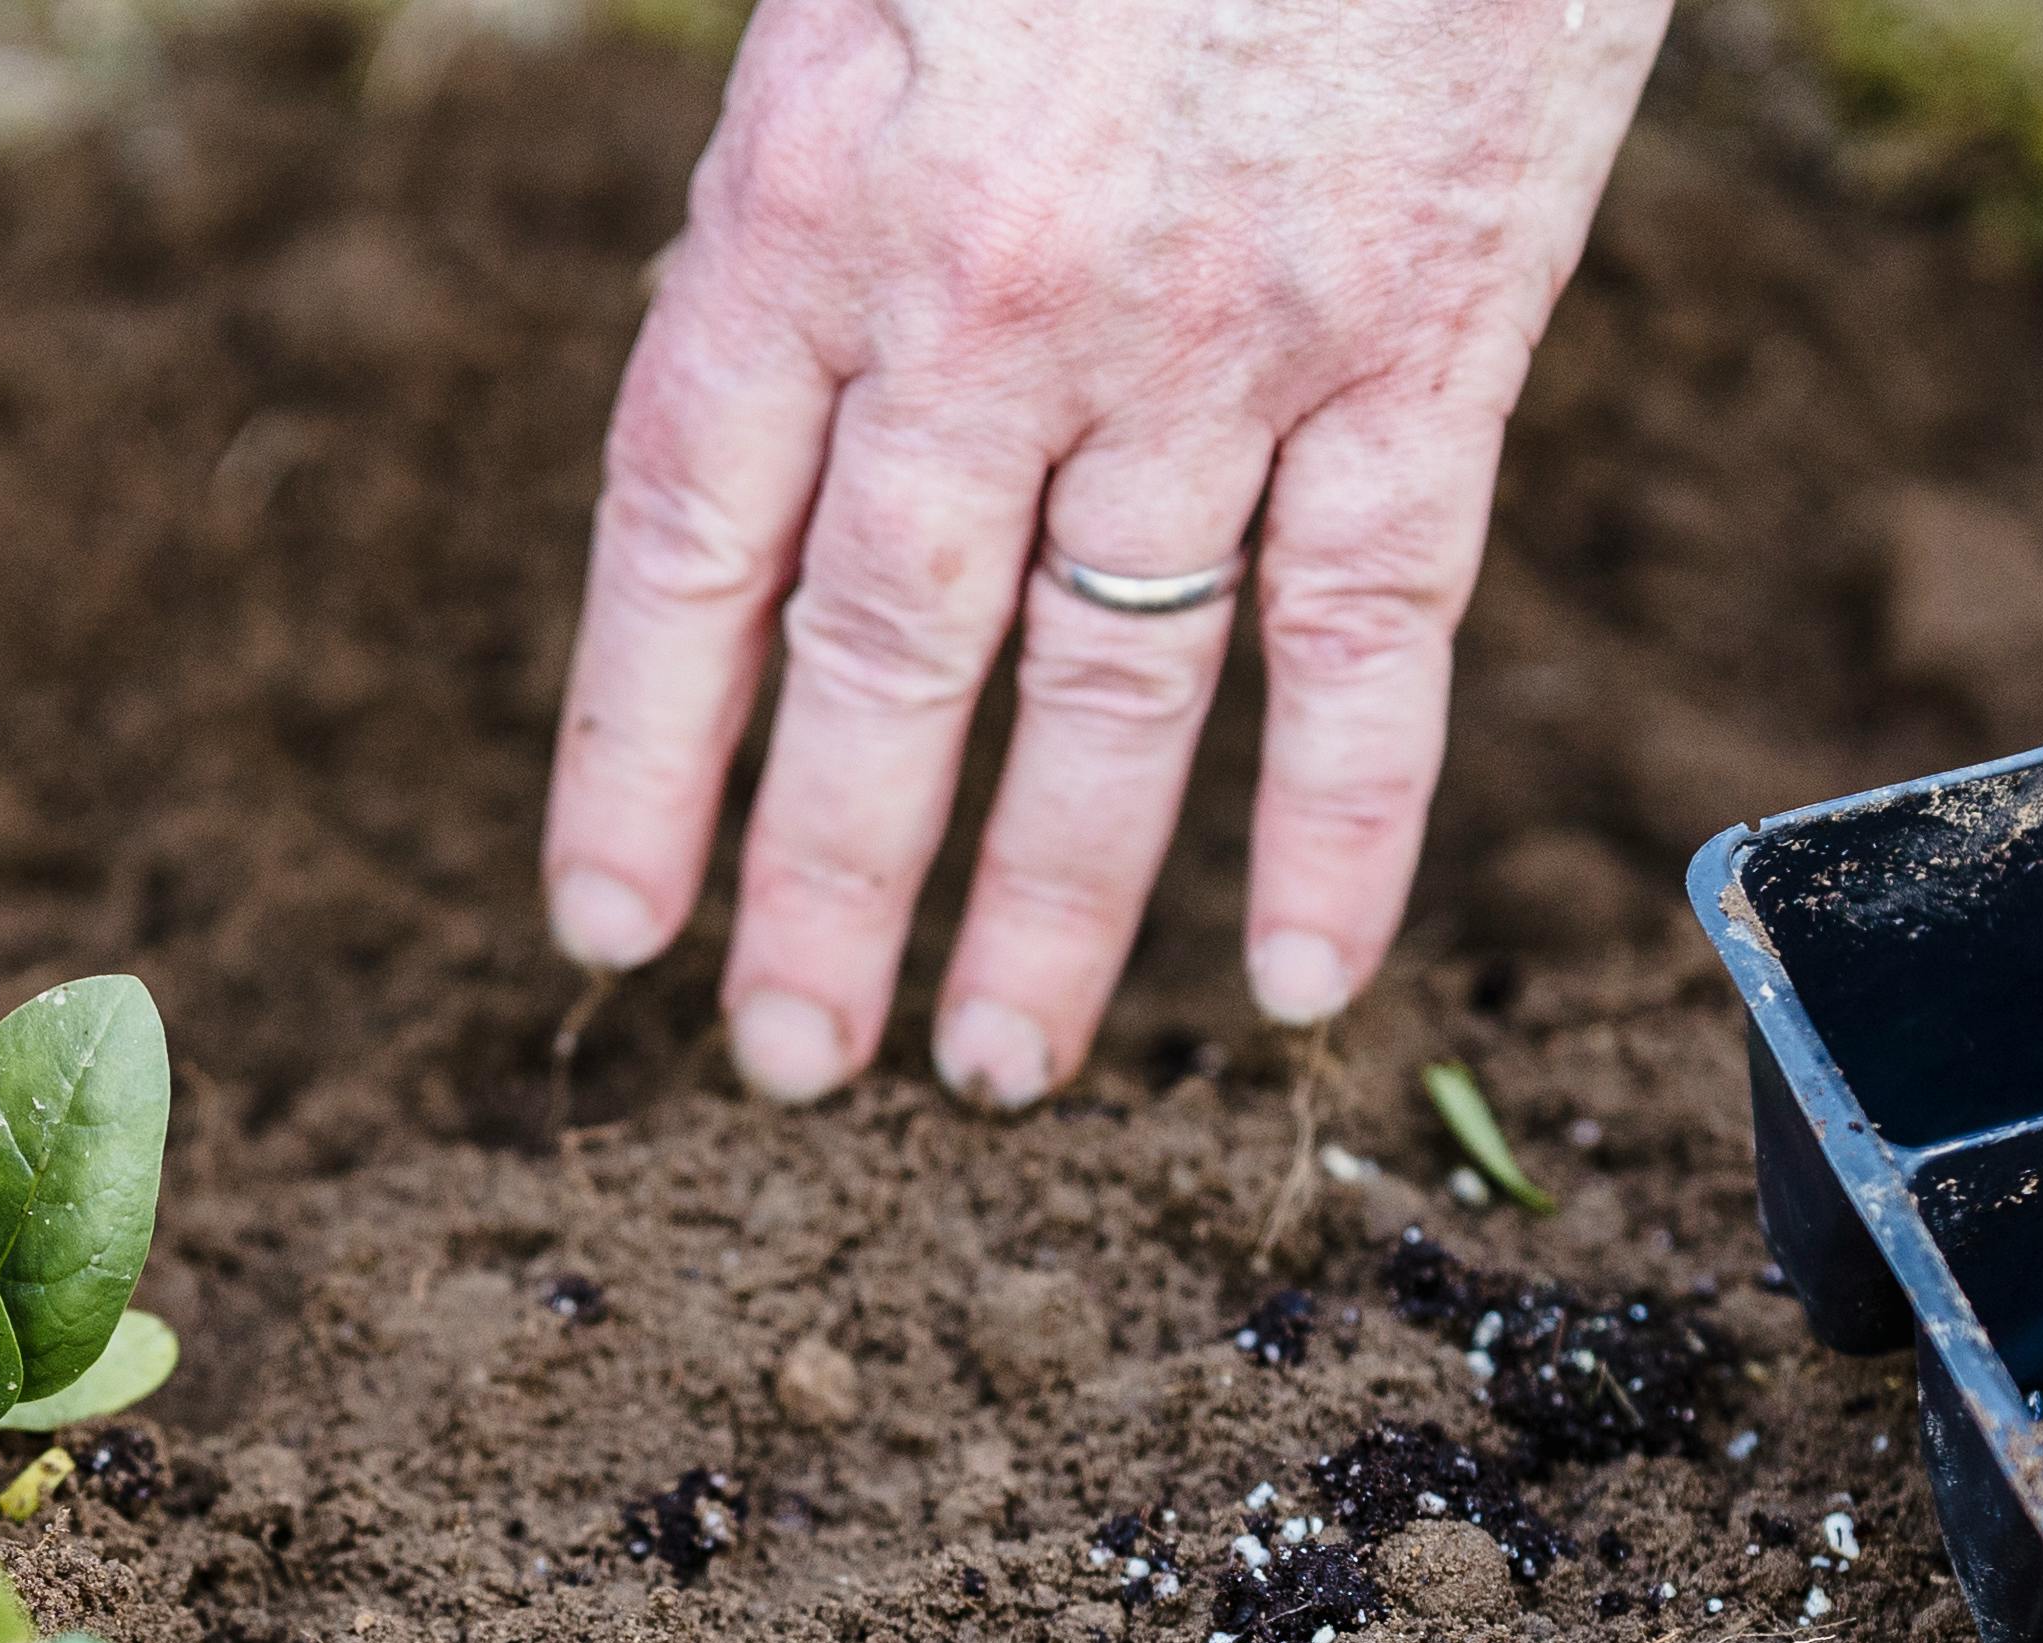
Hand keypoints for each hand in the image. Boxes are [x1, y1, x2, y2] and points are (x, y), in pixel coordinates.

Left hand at [540, 0, 1668, 1110]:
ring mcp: (1227, 338)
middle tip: (785, 1064)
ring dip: (1050, 909)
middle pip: (880, 662)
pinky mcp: (1433, 338)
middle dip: (825, 887)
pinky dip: (1346, 820)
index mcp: (821, 179)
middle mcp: (1001, 298)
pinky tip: (1307, 980)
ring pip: (1112, 691)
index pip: (686, 532)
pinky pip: (1378, 630)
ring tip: (994, 1070)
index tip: (609, 922)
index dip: (641, 750)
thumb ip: (808, 171)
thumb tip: (762, 400)